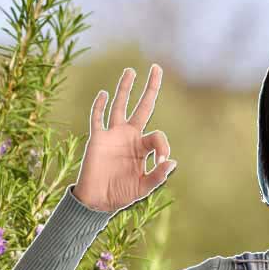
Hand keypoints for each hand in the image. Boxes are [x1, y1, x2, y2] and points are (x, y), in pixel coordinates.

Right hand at [74, 64, 175, 212]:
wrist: (97, 201)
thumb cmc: (121, 194)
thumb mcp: (143, 188)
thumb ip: (157, 176)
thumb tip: (171, 162)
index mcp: (143, 147)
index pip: (158, 136)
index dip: (163, 146)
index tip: (161, 162)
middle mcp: (130, 136)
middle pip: (143, 106)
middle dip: (150, 88)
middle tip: (157, 68)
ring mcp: (113, 135)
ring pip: (120, 105)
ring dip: (125, 88)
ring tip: (131, 71)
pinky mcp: (97, 139)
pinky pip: (97, 119)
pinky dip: (99, 106)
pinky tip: (103, 93)